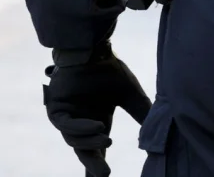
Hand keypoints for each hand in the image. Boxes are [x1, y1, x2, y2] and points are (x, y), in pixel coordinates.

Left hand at [43, 43, 151, 176]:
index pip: (97, 150)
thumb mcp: (131, 96)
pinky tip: (98, 127)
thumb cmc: (111, 70)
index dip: (99, 166)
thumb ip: (141, 113)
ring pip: (73, 140)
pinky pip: (65, 125)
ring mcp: (66, 116)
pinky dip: (81, 128)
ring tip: (107, 141)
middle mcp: (80, 122)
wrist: (97, 50)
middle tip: (104, 175)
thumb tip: (158, 131)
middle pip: (84, 150)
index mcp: (96, 122)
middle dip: (93, 164)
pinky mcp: (56, 107)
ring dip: (90, 143)